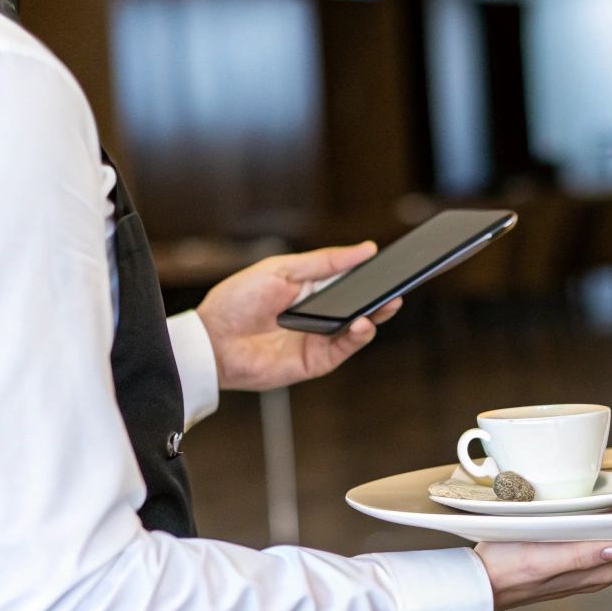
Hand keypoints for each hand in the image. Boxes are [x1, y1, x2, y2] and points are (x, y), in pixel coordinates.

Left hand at [196, 242, 402, 391]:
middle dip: (382, 295)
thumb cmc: (238, 301)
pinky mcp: (316, 361)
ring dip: (376, 315)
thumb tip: (365, 249)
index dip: (371, 274)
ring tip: (387, 303)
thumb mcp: (282, 269)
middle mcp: (320, 315)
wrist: (211, 340)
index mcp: (312, 289)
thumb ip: (325, 261)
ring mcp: (320, 339)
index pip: (350, 280)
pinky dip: (359, 336)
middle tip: (400, 284)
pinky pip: (345, 348)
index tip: (392, 264)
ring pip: (359, 328)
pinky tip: (364, 323)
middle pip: (360, 305)